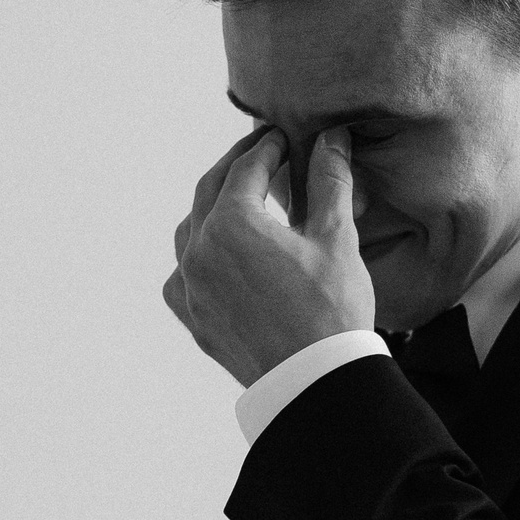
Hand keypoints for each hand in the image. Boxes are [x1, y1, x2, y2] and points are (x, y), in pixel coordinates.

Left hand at [163, 124, 375, 386]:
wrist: (314, 382)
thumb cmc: (331, 310)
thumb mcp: (336, 238)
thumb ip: (328, 181)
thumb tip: (332, 138)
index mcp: (231, 223)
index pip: (246, 167)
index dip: (268, 146)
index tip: (284, 137)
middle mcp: (198, 250)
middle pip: (211, 190)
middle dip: (237, 167)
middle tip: (261, 152)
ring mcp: (190, 287)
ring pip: (191, 230)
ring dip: (213, 208)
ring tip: (240, 200)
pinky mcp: (192, 318)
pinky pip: (183, 273)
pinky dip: (197, 255)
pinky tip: (215, 255)